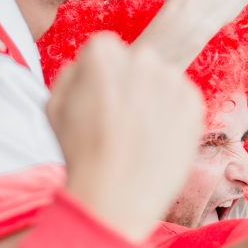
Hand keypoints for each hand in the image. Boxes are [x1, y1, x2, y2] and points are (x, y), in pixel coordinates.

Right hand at [47, 34, 203, 241]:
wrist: (116, 197)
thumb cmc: (81, 154)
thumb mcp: (54, 106)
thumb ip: (70, 74)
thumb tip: (85, 67)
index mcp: (103, 53)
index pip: (105, 50)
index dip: (100, 77)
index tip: (100, 100)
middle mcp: (141, 58)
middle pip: (137, 62)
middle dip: (130, 83)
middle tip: (121, 120)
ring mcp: (171, 80)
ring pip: (162, 81)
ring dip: (154, 99)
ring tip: (140, 136)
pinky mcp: (193, 103)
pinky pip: (183, 100)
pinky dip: (173, 116)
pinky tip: (157, 141)